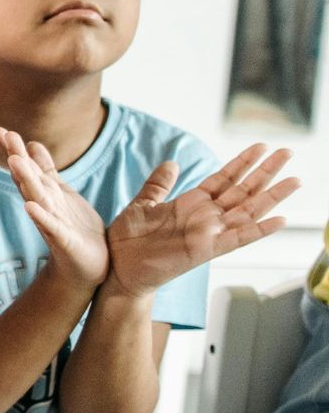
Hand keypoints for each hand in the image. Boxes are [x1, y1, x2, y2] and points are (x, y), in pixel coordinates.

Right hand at [0, 127, 107, 291]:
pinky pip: (51, 227)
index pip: (27, 168)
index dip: (14, 149)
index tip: (1, 130)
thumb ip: (46, 170)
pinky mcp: (63, 241)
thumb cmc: (75, 229)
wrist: (87, 266)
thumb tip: (32, 144)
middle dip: (16, 157)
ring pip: (36, 198)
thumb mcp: (61, 192)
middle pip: (27, 178)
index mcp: (45, 193)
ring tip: (14, 162)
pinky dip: (40, 217)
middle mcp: (44, 205)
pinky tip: (29, 206)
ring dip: (24, 180)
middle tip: (4, 135)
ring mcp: (52, 222)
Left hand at [106, 143, 298, 298]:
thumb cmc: (128, 239)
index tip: (262, 146)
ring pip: (248, 211)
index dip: (243, 162)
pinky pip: (238, 239)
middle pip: (243, 190)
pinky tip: (280, 220)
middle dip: (265, 171)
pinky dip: (259, 230)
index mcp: (191, 203)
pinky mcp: (206, 250)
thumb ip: (159, 184)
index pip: (224, 178)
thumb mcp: (143, 203)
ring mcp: (209, 233)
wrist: (117, 266)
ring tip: (294, 180)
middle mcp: (206, 217)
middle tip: (287, 152)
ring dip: (272, 196)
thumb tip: (172, 162)